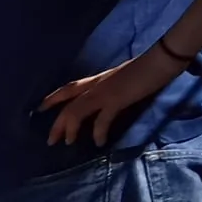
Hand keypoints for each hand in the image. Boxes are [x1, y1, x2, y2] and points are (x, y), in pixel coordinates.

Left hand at [41, 48, 181, 147]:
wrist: (161, 59)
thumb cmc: (146, 68)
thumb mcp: (121, 79)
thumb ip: (111, 88)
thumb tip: (108, 101)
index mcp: (97, 79)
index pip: (68, 88)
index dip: (52, 98)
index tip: (40, 109)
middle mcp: (95, 85)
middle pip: (68, 104)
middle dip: (57, 122)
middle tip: (50, 140)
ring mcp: (104, 92)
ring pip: (77, 111)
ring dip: (70, 128)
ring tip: (67, 142)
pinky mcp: (116, 99)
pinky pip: (102, 119)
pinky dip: (98, 131)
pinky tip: (98, 142)